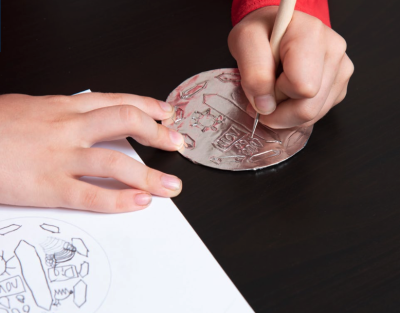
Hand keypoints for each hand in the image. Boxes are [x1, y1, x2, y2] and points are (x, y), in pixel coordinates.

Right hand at [0, 93, 183, 212]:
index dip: (148, 107)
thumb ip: (64, 113)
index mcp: (64, 107)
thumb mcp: (32, 108)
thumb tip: (90, 117)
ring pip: (116, 162)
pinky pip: (92, 195)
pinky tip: (138, 202)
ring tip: (170, 185)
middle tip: (176, 144)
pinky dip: (119, 199)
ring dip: (150, 175)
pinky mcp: (48, 187)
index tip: (167, 114)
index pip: (118, 101)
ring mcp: (60, 158)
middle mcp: (68, 128)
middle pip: (125, 122)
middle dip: (157, 134)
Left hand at [228, 6, 353, 127]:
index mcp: (311, 34)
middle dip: (280, 111)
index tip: (263, 85)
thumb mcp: (243, 41)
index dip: (276, 94)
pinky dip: (296, 113)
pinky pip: (317, 115)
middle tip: (264, 96)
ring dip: (287, 114)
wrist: (274, 28)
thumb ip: (253, 73)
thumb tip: (266, 106)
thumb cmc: (260, 32)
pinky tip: (287, 94)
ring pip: (313, 116)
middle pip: (309, 108)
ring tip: (275, 91)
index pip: (302, 86)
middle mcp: (333, 50)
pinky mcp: (340, 86)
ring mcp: (341, 69)